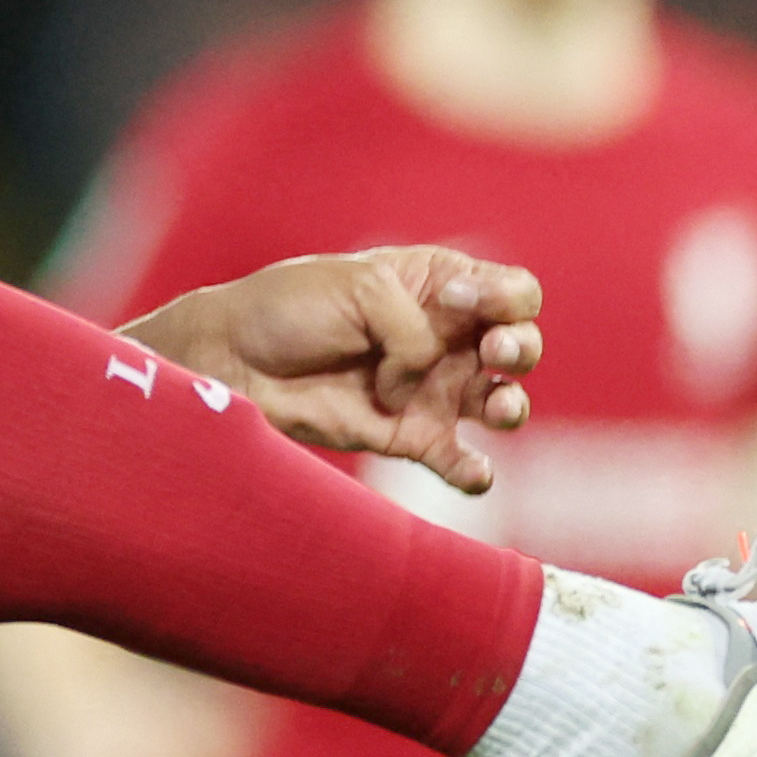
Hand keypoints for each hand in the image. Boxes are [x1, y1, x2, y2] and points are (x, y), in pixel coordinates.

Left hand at [123, 248, 544, 492]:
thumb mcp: (359, 287)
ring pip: (502, 403)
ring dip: (512, 407)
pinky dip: (475, 471)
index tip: (460, 302)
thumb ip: (412, 327)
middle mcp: (443, 338)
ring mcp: (430, 389)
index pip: (511, 291)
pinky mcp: (409, 437)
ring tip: (496, 408)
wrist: (234, 359)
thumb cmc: (289, 307)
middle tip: (495, 350)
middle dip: (522, 347)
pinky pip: (460, 461)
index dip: (506, 298)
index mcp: (438, 286)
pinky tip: (474, 469)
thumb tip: (424, 387)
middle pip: (520, 345)